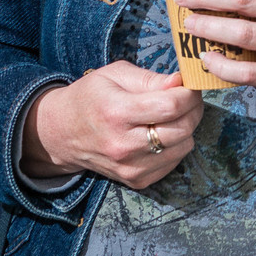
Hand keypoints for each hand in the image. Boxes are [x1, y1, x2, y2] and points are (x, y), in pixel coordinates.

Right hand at [21, 61, 202, 190]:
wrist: (62, 134)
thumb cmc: (90, 97)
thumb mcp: (115, 75)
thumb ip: (150, 78)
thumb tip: (181, 82)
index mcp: (116, 112)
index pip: (170, 106)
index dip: (188, 94)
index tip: (189, 86)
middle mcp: (123, 145)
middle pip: (182, 129)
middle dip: (193, 109)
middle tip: (187, 98)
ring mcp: (130, 167)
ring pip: (184, 147)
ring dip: (186, 128)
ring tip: (171, 115)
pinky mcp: (136, 180)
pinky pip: (174, 162)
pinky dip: (176, 145)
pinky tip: (160, 133)